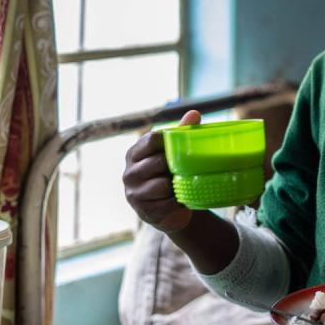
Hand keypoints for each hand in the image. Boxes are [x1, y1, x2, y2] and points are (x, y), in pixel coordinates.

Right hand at [122, 109, 200, 232]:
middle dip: (175, 166)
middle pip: (158, 162)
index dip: (169, 141)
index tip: (183, 146)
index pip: (152, 139)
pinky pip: (167, 203)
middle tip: (186, 170)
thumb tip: (194, 113)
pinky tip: (181, 201)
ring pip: (162, 184)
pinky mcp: (144, 211)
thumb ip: (181, 133)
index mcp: (135, 153)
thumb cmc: (170, 174)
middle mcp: (129, 172)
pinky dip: (178, 203)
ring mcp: (134, 193)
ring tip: (182, 186)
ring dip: (176, 186)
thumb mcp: (173, 153)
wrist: (170, 210)